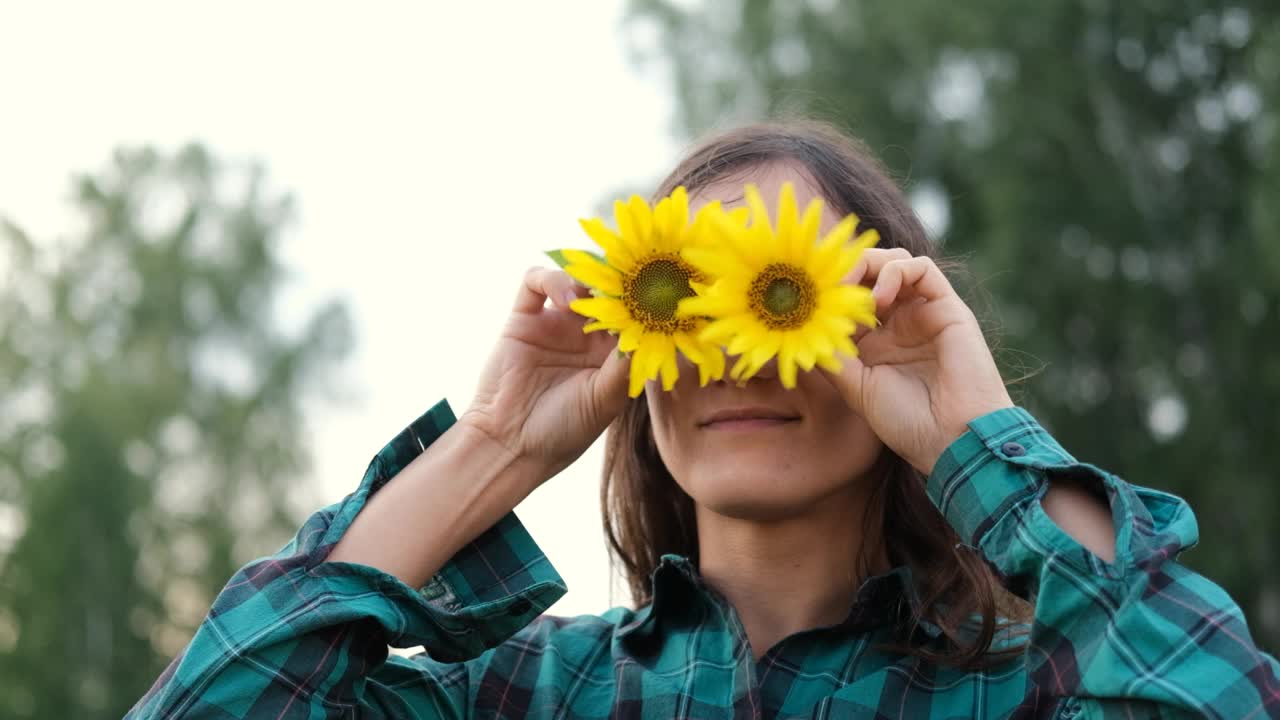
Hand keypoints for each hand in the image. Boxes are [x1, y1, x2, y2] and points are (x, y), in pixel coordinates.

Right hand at [461, 268, 630, 488]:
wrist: (510, 445)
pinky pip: (535, 282)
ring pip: (575, 281)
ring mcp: (555, 324)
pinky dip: (551, 278)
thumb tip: (650, 329)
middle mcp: (586, 336)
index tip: (656, 294)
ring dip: (588, 279)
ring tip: (595, 293)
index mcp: (612, 354)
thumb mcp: (604, 400)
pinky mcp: (524, 319)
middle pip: (606, 293)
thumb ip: (624, 365)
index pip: (633, 317)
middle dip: (618, 284)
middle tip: (629, 277)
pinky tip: (565, 297)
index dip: (643, 304)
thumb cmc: (563, 431)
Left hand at [826, 249, 1012, 474]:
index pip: (849, 297)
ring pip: (894, 262)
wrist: (953, 440)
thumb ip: (832, 356)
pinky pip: (922, 267)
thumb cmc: (906, 422)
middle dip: (844, 271)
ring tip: (849, 290)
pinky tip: (878, 299)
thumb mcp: (855, 388)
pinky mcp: (947, 307)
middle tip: (824, 284)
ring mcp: (923, 311)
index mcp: (876, 340)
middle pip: (869, 272)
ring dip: (867, 266)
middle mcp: (899, 321)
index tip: (805, 297)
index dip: (827, 291)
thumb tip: (803, 330)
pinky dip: (894, 271)